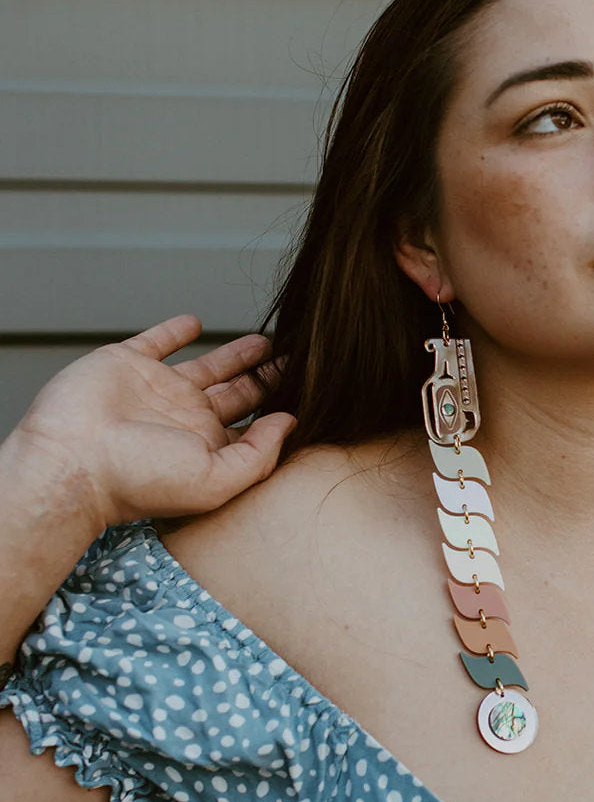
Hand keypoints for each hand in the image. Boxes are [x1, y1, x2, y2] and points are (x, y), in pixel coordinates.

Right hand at [10, 314, 296, 525]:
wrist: (72, 460)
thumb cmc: (139, 479)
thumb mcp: (216, 478)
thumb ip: (259, 453)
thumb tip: (289, 423)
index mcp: (209, 446)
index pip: (255, 426)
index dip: (281, 410)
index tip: (314, 393)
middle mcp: (186, 419)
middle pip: (239, 394)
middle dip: (268, 380)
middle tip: (299, 363)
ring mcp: (158, 391)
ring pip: (208, 366)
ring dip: (237, 355)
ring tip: (267, 343)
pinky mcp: (128, 364)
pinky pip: (157, 341)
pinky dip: (175, 330)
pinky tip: (196, 322)